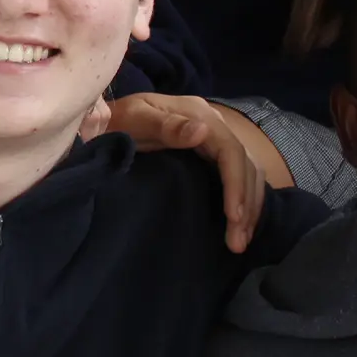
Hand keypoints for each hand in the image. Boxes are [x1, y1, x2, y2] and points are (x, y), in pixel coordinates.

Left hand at [103, 94, 266, 254]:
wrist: (107, 118)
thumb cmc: (116, 122)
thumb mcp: (134, 120)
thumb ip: (165, 126)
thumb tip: (202, 132)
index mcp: (198, 114)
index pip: (229, 149)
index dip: (236, 184)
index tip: (232, 217)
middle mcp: (213, 123)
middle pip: (245, 163)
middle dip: (246, 204)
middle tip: (238, 242)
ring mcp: (214, 138)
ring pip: (248, 171)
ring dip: (249, 206)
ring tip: (240, 240)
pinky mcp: (211, 152)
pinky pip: (238, 174)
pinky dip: (244, 200)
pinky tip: (240, 224)